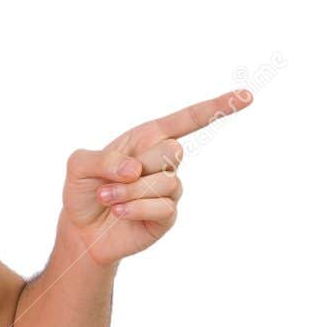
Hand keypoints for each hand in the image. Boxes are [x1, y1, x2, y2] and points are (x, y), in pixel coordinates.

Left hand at [60, 88, 252, 265]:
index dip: (218, 106)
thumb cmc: (83, 191)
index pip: (187, 120)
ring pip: (166, 181)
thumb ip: (102, 159)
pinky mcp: (167, 216)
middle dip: (137, 166)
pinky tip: (119, 212)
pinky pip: (161, 207)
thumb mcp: (79, 165)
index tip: (247, 96)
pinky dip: (134, 208)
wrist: (82, 230)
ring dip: (129, 191)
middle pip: (173, 150)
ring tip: (108, 198)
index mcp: (146, 140)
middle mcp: (163, 162)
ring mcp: (168, 189)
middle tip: (109, 182)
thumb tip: (135, 169)